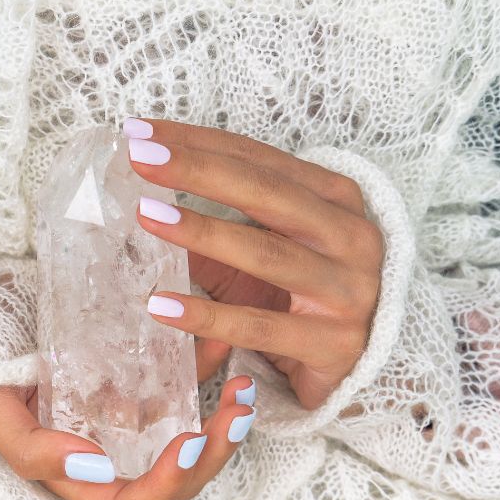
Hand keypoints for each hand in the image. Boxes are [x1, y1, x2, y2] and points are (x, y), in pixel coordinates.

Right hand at [0, 340, 254, 499]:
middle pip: (178, 482)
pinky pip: (183, 391)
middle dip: (216, 453)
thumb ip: (33, 451)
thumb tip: (96, 468)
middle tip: (238, 413)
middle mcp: (114, 461)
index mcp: (82, 482)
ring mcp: (131, 427)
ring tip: (244, 391)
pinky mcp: (142, 389)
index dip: (168, 486)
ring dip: (225, 422)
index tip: (190, 442)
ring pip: (192, 443)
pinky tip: (226, 350)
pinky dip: (208, 373)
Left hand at [123, 117, 383, 408]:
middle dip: (200, 170)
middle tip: (141, 156)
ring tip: (146, 215)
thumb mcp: (264, 251)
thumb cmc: (304, 297)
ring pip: (266, 254)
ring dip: (202, 232)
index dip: (201, 143)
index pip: (260, 160)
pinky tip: (161, 305)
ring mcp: (348, 291)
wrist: (359, 367)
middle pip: (268, 193)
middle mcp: (351, 237)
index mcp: (336, 200)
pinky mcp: (334, 345)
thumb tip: (147, 199)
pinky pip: (259, 327)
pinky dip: (207, 316)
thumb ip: (218, 227)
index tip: (142, 132)